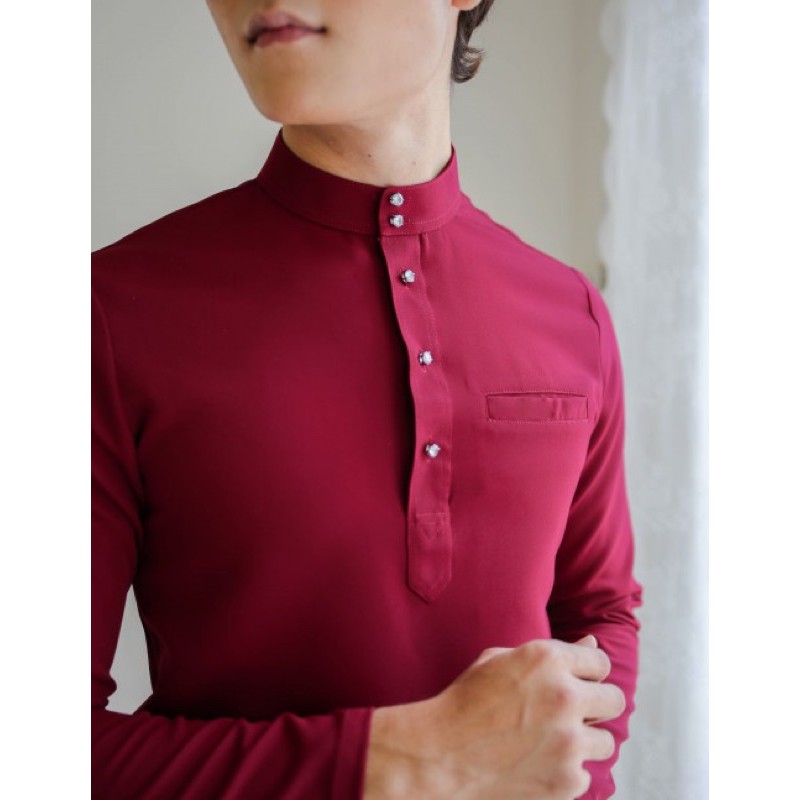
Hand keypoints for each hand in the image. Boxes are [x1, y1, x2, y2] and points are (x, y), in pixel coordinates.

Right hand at [364, 635, 624, 799]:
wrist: (441, 754)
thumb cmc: (467, 701)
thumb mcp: (501, 660)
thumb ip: (553, 652)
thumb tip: (592, 645)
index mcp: (548, 659)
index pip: (600, 664)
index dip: (586, 674)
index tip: (574, 683)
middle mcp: (565, 697)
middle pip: (614, 700)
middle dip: (597, 704)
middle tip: (572, 712)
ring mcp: (569, 742)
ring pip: (606, 742)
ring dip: (583, 740)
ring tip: (551, 740)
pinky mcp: (568, 781)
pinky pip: (585, 773)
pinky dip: (566, 770)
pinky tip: (537, 762)